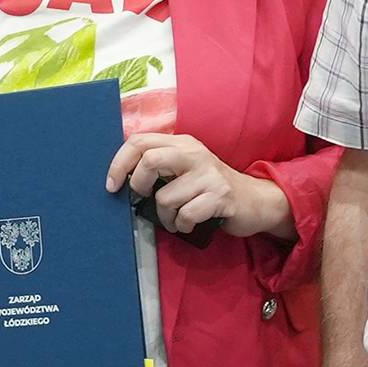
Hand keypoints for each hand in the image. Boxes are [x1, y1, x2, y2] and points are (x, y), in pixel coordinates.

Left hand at [106, 133, 291, 239]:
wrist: (255, 201)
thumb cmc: (211, 188)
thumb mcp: (186, 168)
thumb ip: (160, 166)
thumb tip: (122, 177)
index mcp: (182, 143)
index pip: (139, 141)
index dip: (119, 163)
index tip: (112, 185)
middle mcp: (195, 153)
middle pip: (150, 160)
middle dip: (139, 185)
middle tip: (145, 199)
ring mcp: (209, 175)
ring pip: (165, 198)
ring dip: (166, 217)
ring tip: (176, 219)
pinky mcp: (220, 196)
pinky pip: (186, 215)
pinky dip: (183, 225)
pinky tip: (191, 223)